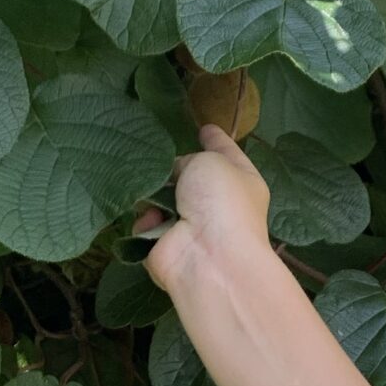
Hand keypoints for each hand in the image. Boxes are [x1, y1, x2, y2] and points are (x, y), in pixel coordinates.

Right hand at [137, 125, 273, 301]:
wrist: (210, 258)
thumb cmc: (221, 202)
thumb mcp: (209, 161)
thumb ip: (189, 159)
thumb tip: (174, 175)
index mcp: (239, 180)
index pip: (226, 151)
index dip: (215, 139)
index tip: (204, 127)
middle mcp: (217, 203)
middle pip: (189, 176)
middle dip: (173, 168)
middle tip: (152, 157)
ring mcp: (191, 226)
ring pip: (162, 198)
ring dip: (153, 194)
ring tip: (151, 192)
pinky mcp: (165, 246)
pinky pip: (147, 224)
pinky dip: (146, 221)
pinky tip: (152, 221)